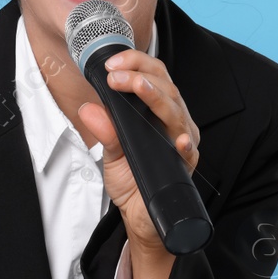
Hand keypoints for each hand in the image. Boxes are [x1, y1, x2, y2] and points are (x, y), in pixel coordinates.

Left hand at [77, 50, 200, 255]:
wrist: (139, 215)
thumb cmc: (131, 178)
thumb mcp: (111, 152)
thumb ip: (104, 129)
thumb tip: (88, 108)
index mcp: (158, 112)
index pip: (154, 75)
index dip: (135, 63)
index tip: (110, 65)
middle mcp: (174, 122)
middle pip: (167, 87)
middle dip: (141, 75)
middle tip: (115, 75)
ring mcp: (183, 142)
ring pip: (176, 111)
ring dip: (156, 96)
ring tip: (138, 86)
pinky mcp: (186, 165)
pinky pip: (189, 151)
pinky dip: (185, 142)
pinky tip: (179, 139)